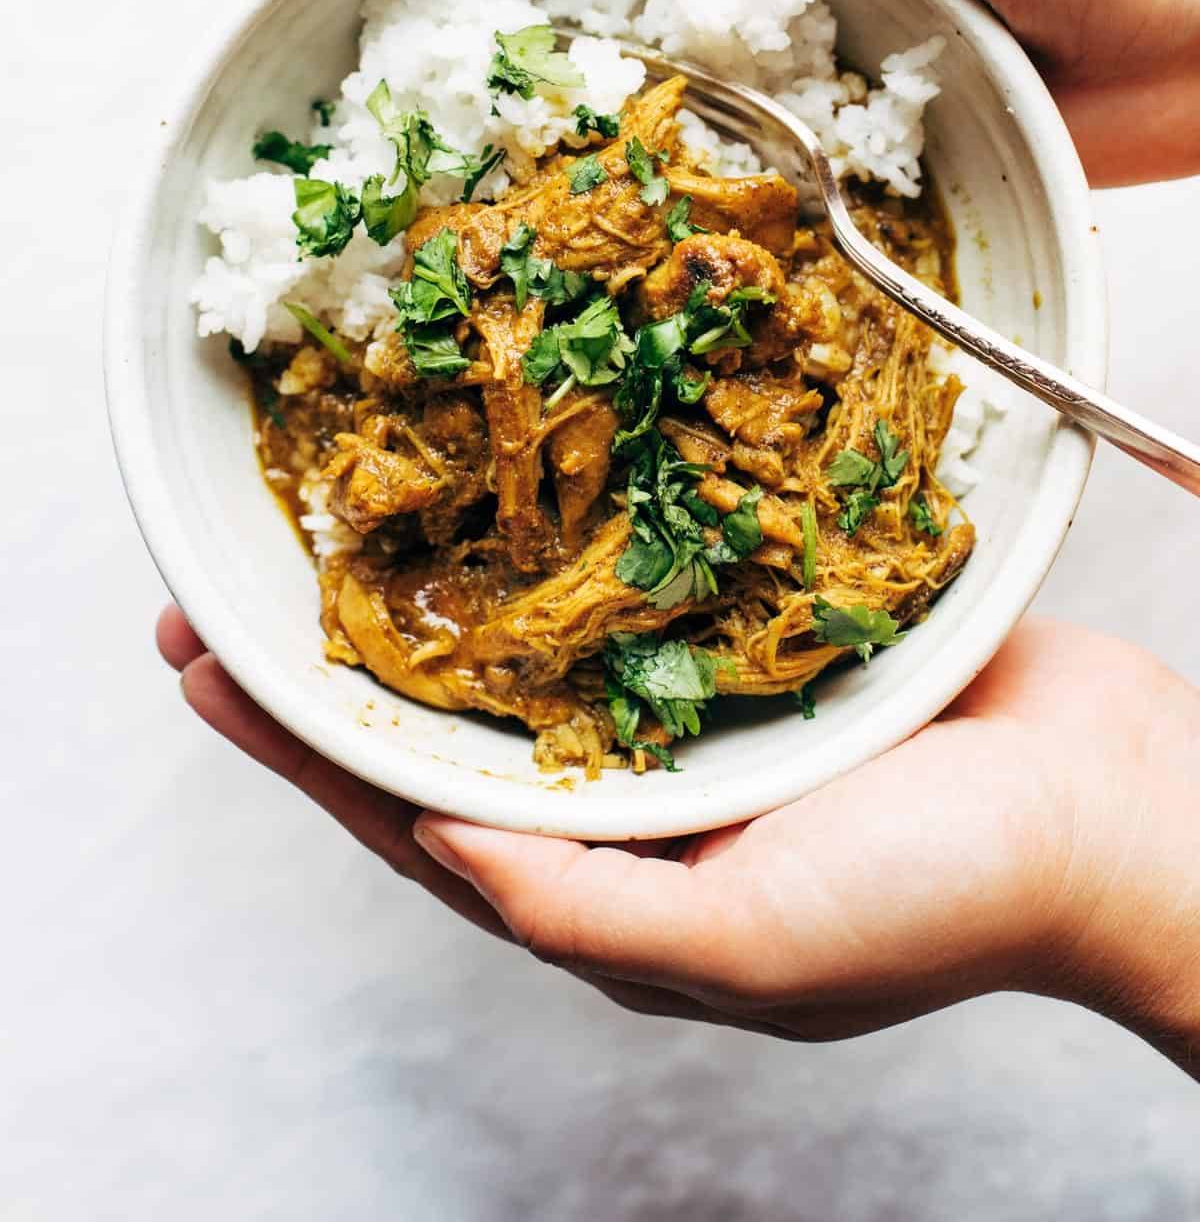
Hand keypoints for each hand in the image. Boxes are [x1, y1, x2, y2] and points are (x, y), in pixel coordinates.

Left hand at [160, 604, 1199, 1076]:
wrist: (1116, 808)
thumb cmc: (950, 898)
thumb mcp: (749, 943)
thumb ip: (583, 908)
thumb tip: (433, 852)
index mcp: (620, 888)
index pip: (417, 818)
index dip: (303, 751)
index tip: (204, 668)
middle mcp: (642, 802)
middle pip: (456, 724)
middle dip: (339, 665)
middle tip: (229, 588)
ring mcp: (700, 714)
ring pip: (537, 644)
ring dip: (439, 590)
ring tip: (345, 525)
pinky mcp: (762, 639)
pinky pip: (640, 582)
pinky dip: (569, 540)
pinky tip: (522, 488)